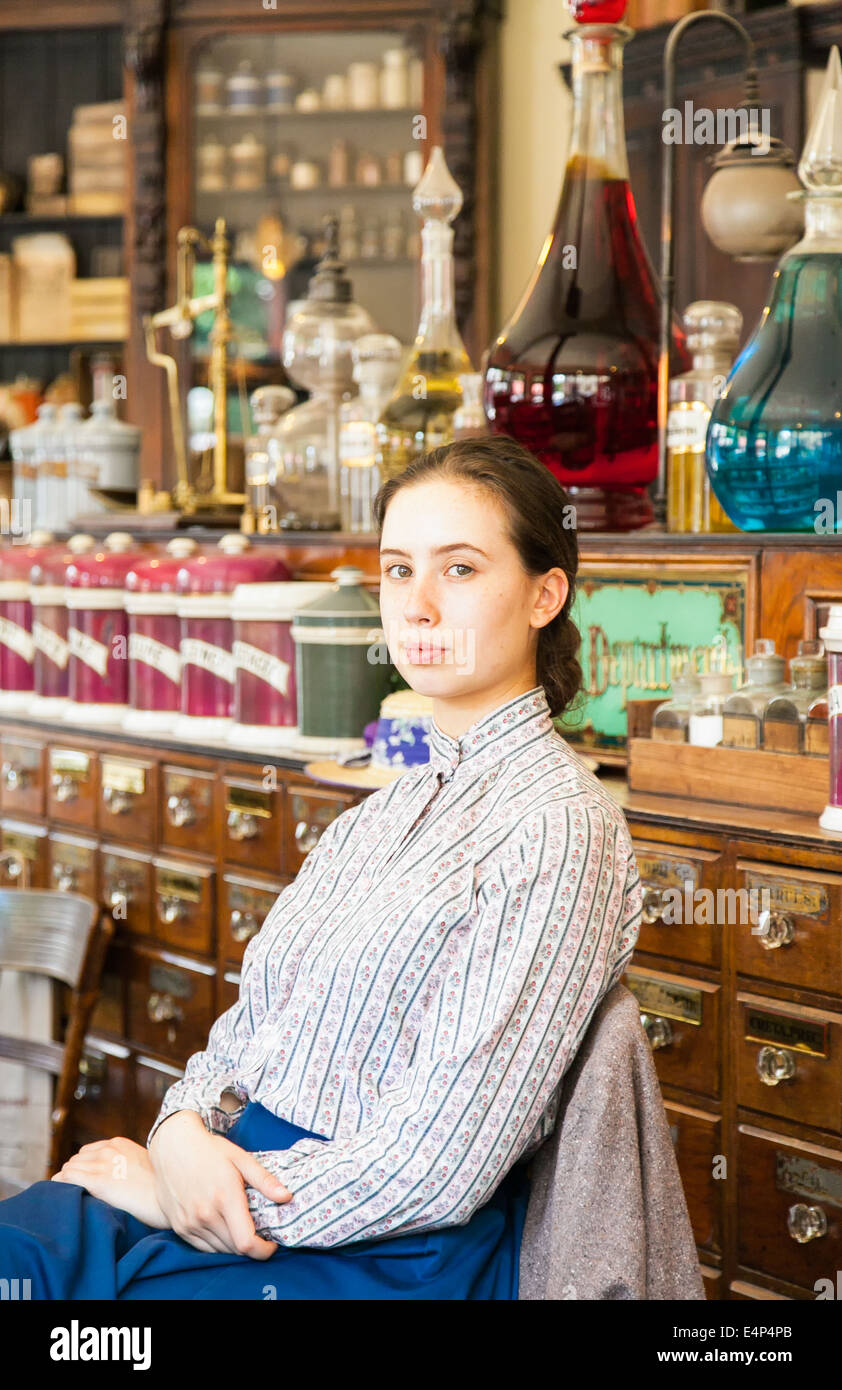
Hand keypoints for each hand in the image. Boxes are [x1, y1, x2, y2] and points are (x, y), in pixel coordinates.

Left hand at [52, 1137, 169, 1228]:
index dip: (83, 1167)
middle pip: (76, 1160)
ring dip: (66, 1181)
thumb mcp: (144, 1165)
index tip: (82, 1180)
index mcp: (119, 1143)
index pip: (87, 1151)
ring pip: (69, 1168)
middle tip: (73, 1191)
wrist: (168, 1200)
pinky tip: (60, 1195)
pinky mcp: (99, 1181)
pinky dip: (60, 1185)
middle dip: (74, 1174)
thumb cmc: (159, 1189)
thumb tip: (118, 1176)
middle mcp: (109, 1150)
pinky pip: (68, 1178)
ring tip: (66, 1196)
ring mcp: (103, 1164)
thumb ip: (127, 1163)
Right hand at [148, 1110, 292, 1258]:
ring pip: (219, 1250)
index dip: (263, 1250)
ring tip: (243, 1231)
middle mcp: (205, 1214)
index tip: (272, 1244)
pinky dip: (218, 1244)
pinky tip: (225, 1231)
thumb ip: (264, 1180)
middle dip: (252, 1247)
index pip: (246, 1242)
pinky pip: (203, 1247)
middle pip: (234, 1249)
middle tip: (260, 1234)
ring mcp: (189, 1223)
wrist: (173, 1146)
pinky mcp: (179, 1226)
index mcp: (225, 1198)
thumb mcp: (241, 1159)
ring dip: (235, 1247)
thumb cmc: (210, 1150)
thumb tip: (286, 1197)